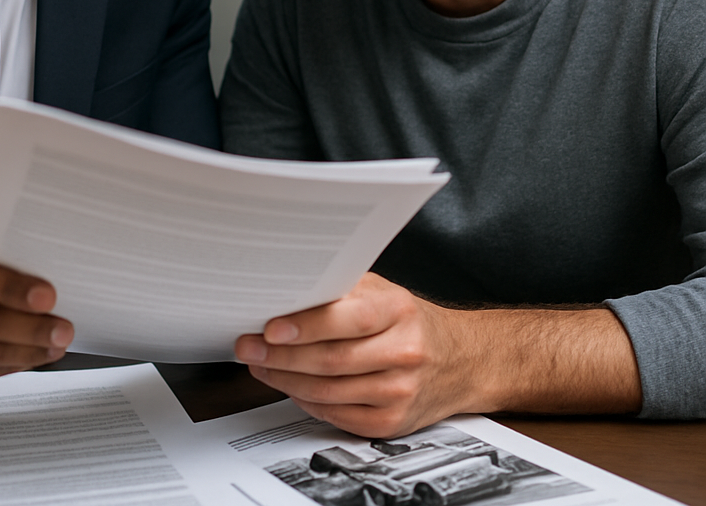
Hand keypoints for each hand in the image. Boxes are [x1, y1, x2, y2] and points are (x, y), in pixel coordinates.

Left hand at [235, 272, 641, 437]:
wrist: (461, 360)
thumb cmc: (409, 320)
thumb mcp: (381, 290)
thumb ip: (339, 288)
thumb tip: (285, 288)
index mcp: (398, 310)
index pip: (350, 318)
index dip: (307, 324)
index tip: (271, 326)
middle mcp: (404, 351)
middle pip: (332, 360)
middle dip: (282, 355)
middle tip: (250, 347)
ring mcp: (400, 391)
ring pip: (329, 391)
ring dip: (286, 379)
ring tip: (261, 364)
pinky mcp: (392, 421)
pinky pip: (337, 415)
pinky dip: (306, 401)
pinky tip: (290, 385)